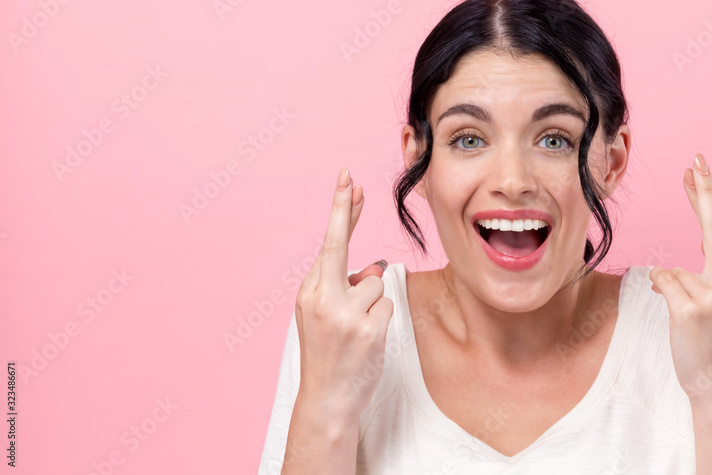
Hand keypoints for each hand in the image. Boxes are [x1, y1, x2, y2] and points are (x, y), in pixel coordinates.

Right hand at [294, 167, 394, 418]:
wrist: (327, 399)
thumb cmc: (329, 355)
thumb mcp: (325, 317)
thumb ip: (344, 287)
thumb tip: (374, 268)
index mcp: (309, 292)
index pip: (328, 243)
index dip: (340, 211)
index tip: (347, 180)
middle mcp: (321, 297)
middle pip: (340, 243)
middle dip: (345, 208)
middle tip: (351, 178)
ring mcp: (343, 313)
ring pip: (375, 283)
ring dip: (374, 303)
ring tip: (357, 332)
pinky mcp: (366, 328)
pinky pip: (387, 306)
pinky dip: (382, 320)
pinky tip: (367, 341)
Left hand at [649, 153, 711, 402]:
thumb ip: (705, 281)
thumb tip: (670, 268)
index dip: (707, 199)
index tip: (697, 170)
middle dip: (704, 193)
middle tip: (694, 161)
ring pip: (675, 270)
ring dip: (671, 291)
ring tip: (689, 322)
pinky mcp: (692, 310)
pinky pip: (663, 283)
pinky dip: (660, 292)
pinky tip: (676, 316)